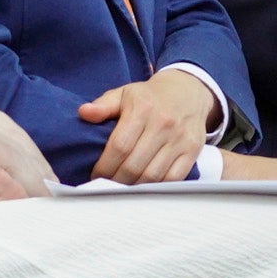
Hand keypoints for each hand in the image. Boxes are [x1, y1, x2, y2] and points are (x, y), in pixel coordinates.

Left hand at [81, 68, 218, 184]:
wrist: (188, 91)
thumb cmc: (150, 97)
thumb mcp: (125, 94)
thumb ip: (103, 105)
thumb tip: (84, 113)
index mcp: (143, 109)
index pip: (120, 146)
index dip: (105, 166)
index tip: (96, 175)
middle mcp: (163, 124)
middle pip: (134, 165)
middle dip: (116, 180)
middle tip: (107, 183)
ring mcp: (180, 139)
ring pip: (153, 176)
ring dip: (134, 186)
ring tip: (123, 185)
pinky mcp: (192, 150)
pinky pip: (174, 178)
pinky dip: (156, 186)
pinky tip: (145, 185)